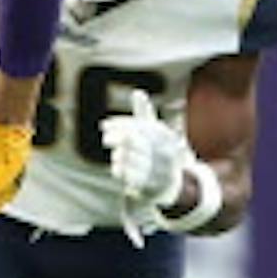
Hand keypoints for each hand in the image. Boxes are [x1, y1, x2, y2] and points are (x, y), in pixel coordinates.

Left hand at [100, 91, 188, 206]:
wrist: (173, 182)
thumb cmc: (159, 150)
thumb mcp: (155, 131)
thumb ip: (145, 113)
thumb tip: (137, 92)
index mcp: (165, 135)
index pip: (139, 125)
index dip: (120, 124)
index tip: (104, 124)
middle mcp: (164, 151)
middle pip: (132, 140)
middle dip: (116, 138)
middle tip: (105, 138)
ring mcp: (159, 169)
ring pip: (130, 158)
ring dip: (119, 155)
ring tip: (116, 155)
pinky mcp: (152, 185)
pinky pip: (131, 176)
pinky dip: (121, 170)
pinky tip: (116, 167)